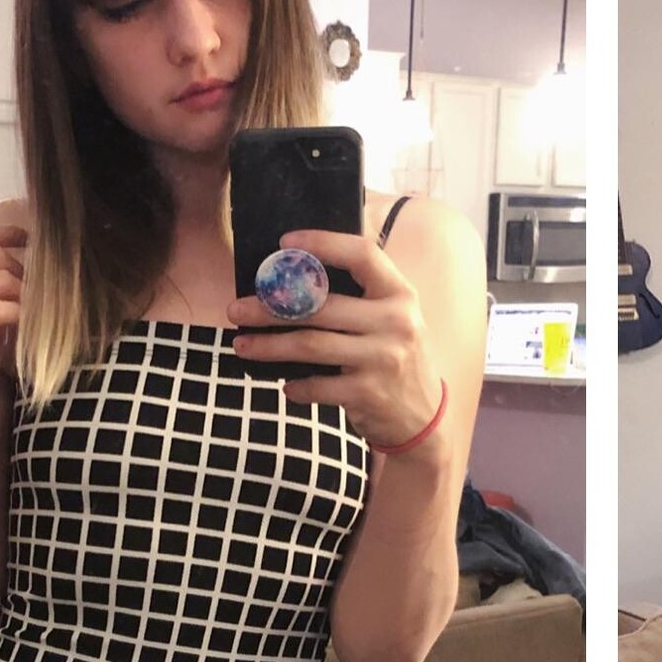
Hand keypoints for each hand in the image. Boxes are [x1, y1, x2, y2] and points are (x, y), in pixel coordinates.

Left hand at [227, 228, 446, 451]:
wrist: (426, 417)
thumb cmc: (396, 358)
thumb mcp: (394, 319)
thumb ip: (360, 297)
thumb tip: (292, 279)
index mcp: (400, 294)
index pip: (362, 254)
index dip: (322, 243)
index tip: (284, 243)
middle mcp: (396, 322)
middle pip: (320, 305)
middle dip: (269, 307)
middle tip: (236, 310)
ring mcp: (383, 359)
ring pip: (311, 344)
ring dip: (269, 346)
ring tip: (242, 345)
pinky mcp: (369, 393)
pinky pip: (318, 386)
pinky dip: (296, 387)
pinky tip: (285, 385)